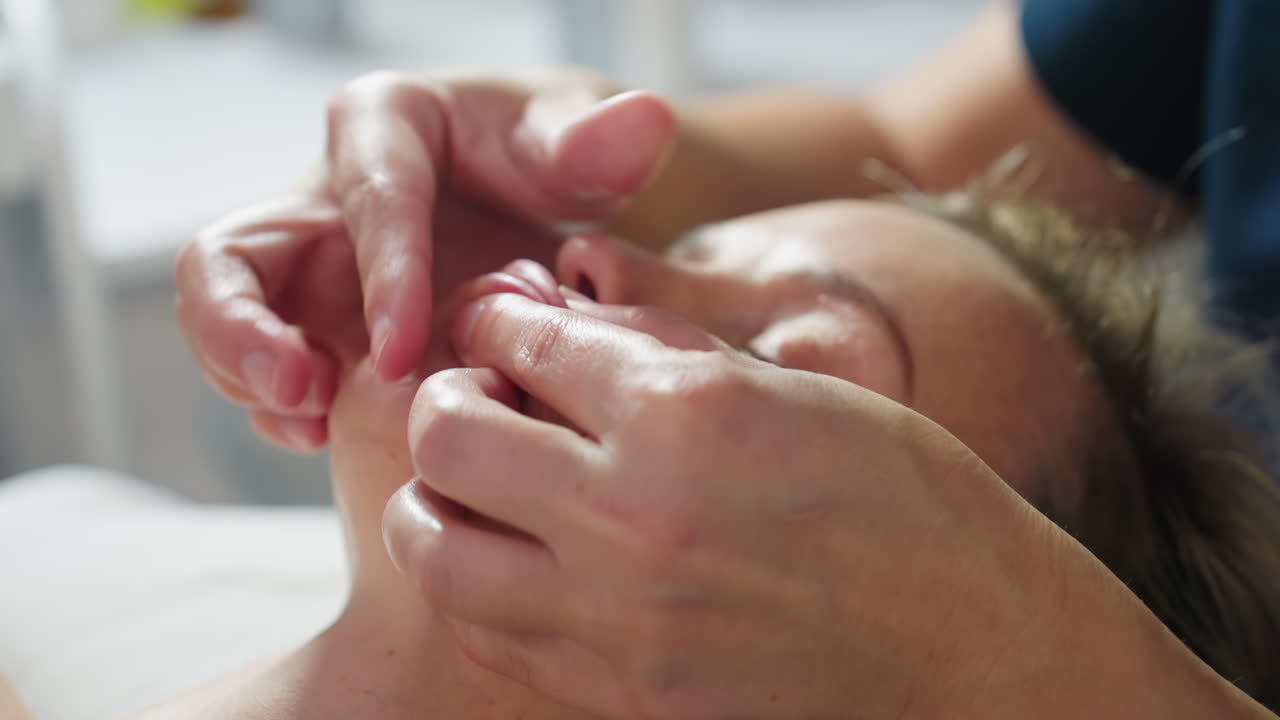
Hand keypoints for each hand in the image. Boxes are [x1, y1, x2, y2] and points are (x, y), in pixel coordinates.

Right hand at [175, 68, 675, 449]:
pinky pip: (267, 369)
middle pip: (231, 257)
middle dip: (244, 329)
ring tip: (311, 428)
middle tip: (305, 392)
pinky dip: (281, 408)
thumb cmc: (556, 159)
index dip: (381, 273)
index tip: (405, 351)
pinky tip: (322, 441)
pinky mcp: (316, 326)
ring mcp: (310, 269)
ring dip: (251, 378)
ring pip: (227, 319)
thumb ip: (602, 140)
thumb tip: (641, 122)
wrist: (542, 204)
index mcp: (385, 127)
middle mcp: (323, 198)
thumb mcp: (581, 145)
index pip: (367, 196)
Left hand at [382, 293, 1077, 719]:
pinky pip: (489, 633)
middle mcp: (636, 514)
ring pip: (436, 551)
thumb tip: (560, 328)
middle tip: (477, 400)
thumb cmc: (903, 497)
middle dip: (445, 401)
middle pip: (448, 439)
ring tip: (478, 488)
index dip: (495, 320)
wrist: (970, 644)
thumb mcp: (793, 388)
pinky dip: (476, 585)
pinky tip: (516, 559)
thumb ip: (663, 355)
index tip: (498, 326)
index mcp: (688, 411)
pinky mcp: (623, 694)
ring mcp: (621, 618)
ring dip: (435, 502)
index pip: (523, 341)